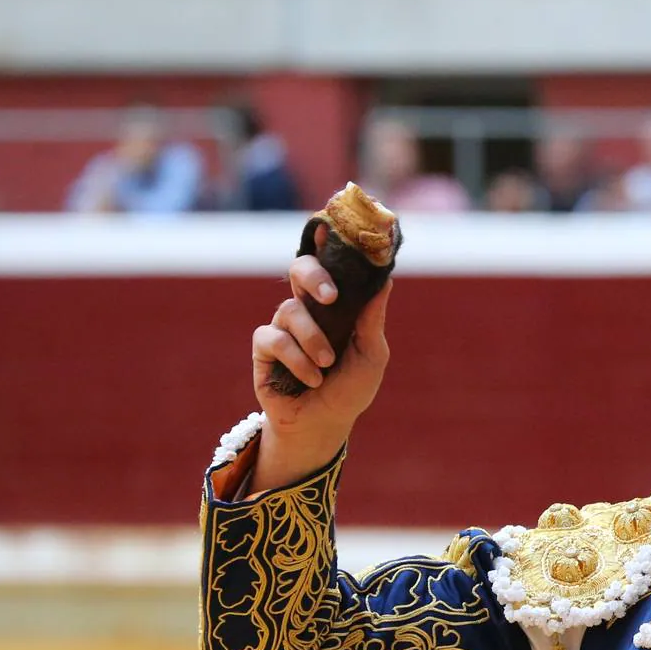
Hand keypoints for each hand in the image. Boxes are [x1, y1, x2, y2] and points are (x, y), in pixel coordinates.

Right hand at [248, 240, 392, 489]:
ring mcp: (284, 325)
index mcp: (336, 303)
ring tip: (327, 364)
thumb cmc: (351, 387)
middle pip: (301, 268)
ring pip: (290, 310)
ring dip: (313, 339)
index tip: (331, 225)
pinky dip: (296, 358)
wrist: (325, 424)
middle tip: (331, 297)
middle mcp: (308, 307)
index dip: (328, 241)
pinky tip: (311, 377)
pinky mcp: (264, 348)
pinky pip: (274, 338)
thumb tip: (385, 279)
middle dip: (314, 276)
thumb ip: (372, 318)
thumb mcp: (372, 353)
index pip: (331, 264)